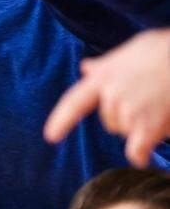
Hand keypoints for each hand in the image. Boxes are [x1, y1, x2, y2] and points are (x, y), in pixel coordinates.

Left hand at [45, 28, 169, 167]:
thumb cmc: (163, 50)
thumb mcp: (130, 51)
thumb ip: (106, 65)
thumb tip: (86, 68)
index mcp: (103, 77)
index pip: (75, 102)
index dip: (61, 120)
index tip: (51, 136)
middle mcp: (111, 96)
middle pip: (109, 122)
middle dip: (126, 117)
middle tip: (149, 100)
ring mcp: (129, 112)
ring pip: (126, 132)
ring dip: (142, 127)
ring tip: (161, 106)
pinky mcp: (148, 126)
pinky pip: (137, 150)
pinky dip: (140, 155)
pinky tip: (144, 157)